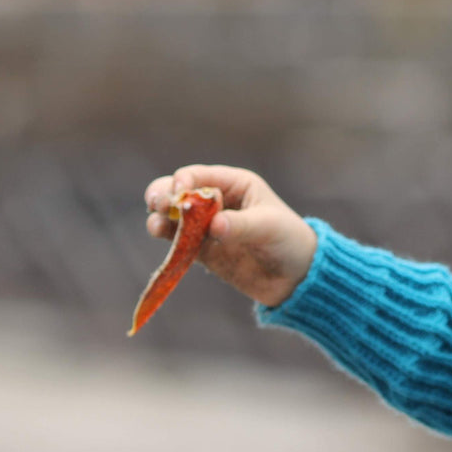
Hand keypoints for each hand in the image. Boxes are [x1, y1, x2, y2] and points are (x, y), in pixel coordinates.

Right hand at [143, 165, 316, 307]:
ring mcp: (206, 226)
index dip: (183, 181)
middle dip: (164, 196)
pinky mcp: (202, 251)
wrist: (295, 276)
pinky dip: (168, 242)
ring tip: (156, 227)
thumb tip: (214, 225)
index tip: (178, 193)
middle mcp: (216, 201)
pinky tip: (163, 243)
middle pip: (178, 193)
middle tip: (157, 204)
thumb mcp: (269, 227)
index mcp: (234, 184)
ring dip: (160, 219)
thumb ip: (241, 225)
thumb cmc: (288, 239)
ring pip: (173, 217)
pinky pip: (178, 243)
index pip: (200, 175)